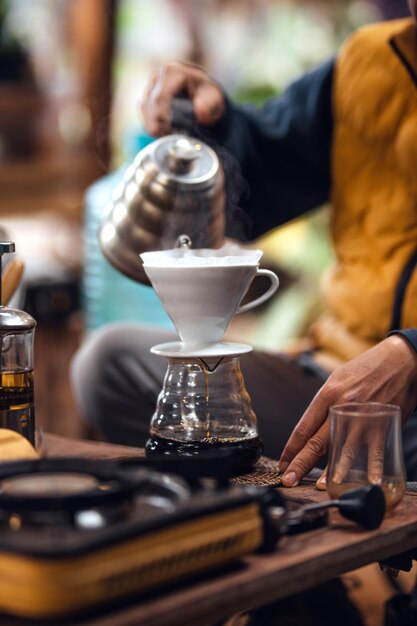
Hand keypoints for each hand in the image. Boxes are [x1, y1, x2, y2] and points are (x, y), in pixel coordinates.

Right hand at [140, 62, 224, 135]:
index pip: (159, 100)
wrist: (202, 97)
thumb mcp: (214, 99)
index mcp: (171, 72)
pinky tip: (169, 127)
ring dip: (160, 127)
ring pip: (146, 116)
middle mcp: (156, 77)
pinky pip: (145, 120)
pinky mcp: (145, 101)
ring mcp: (148, 89)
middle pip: (151, 109)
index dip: (167, 118)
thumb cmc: (208, 96)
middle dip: (164, 124)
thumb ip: (208, 105)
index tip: (179, 128)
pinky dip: (156, 128)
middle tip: (180, 130)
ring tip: (177, 128)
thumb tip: (200, 112)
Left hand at [279, 335, 416, 487]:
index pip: (303, 427)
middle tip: (287, 480)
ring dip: (331, 472)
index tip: (284, 462)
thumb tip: (315, 427)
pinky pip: (374, 451)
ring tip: (320, 487)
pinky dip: (370, 468)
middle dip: (300, 464)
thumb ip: (327, 402)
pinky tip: (365, 481)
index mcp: (327, 394)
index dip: (291, 448)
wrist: (401, 360)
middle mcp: (341, 407)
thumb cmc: (368, 368)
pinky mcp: (383, 424)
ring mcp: (362, 418)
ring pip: (343, 450)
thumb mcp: (338, 378)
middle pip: (316, 442)